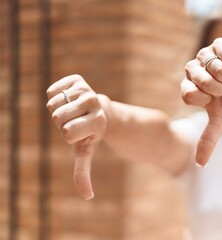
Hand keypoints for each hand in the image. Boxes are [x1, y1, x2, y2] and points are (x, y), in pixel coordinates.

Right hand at [46, 75, 106, 199]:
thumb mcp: (85, 152)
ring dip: (58, 110)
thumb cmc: (89, 135)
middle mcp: (94, 103)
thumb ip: (83, 173)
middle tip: (75, 121)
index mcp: (98, 122)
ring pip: (53, 104)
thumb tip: (88, 196)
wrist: (100, 111)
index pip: (67, 132)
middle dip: (61, 123)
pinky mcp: (77, 79)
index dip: (68, 136)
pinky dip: (55, 97)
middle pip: (57, 117)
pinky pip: (52, 90)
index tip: (80, 134)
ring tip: (73, 111)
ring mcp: (86, 89)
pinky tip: (69, 100)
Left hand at [181, 38, 221, 166]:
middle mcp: (193, 70)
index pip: (189, 94)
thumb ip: (208, 140)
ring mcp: (205, 55)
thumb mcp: (221, 121)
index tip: (216, 99)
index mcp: (189, 87)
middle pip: (199, 78)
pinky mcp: (219, 43)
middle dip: (218, 87)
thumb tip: (199, 165)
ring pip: (212, 65)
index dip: (207, 98)